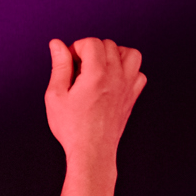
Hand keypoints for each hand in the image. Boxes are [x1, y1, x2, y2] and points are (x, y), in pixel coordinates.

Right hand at [45, 37, 145, 163]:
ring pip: (130, 54)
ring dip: (115, 55)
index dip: (77, 48)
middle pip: (109, 45)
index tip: (70, 62)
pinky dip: (128, 72)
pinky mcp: (132, 98)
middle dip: (92, 50)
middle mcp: (116, 77)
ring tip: (100, 67)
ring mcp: (127, 87)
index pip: (92, 42)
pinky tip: (113, 80)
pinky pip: (139, 74)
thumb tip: (57, 44)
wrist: (92, 153)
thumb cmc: (72, 128)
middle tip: (80, 69)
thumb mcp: (56, 95)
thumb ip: (59, 66)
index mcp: (96, 74)